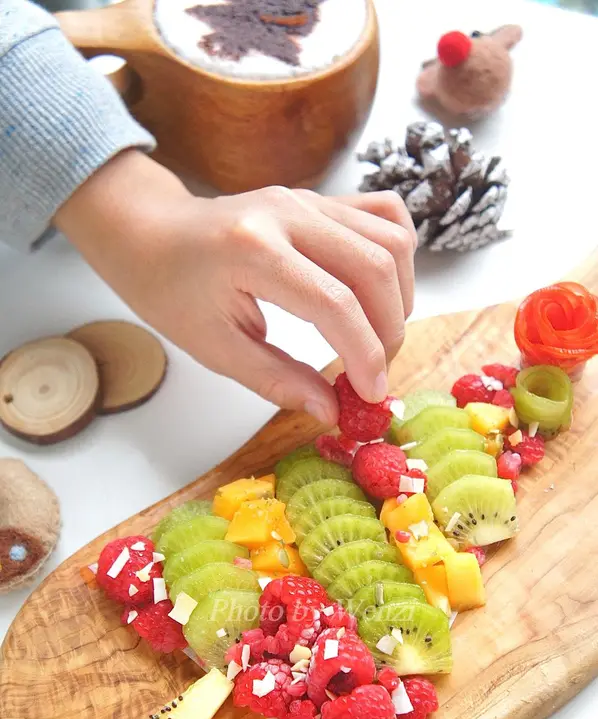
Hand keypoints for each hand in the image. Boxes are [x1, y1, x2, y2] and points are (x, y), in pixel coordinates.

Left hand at [55, 151, 415, 425]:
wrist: (149, 233)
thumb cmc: (169, 291)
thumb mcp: (215, 348)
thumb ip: (277, 380)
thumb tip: (332, 411)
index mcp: (253, 250)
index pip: (334, 304)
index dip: (365, 354)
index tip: (372, 395)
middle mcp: (288, 213)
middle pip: (374, 267)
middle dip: (389, 330)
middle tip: (375, 371)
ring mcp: (307, 198)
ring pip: (391, 239)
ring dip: (400, 296)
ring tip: (380, 336)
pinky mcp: (318, 198)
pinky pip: (383, 213)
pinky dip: (397, 254)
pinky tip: (382, 290)